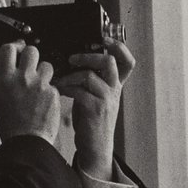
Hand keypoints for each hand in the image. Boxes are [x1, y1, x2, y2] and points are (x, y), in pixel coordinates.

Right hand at [0, 41, 59, 145]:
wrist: (27, 143)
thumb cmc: (10, 125)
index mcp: (6, 79)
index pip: (8, 49)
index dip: (14, 47)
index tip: (17, 51)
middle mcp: (23, 78)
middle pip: (32, 51)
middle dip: (32, 56)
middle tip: (30, 66)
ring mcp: (40, 85)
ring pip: (47, 65)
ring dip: (44, 72)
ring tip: (40, 84)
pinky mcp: (53, 93)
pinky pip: (53, 84)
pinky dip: (50, 90)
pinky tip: (44, 101)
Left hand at [57, 39, 134, 179]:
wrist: (95, 147)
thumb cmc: (92, 121)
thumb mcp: (97, 96)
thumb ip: (93, 80)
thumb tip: (76, 61)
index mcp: (116, 85)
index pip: (127, 62)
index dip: (119, 47)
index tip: (105, 39)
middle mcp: (114, 90)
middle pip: (109, 62)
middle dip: (88, 56)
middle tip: (73, 58)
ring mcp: (106, 100)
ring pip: (89, 75)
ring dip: (70, 75)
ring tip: (60, 79)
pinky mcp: (95, 109)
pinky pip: (78, 91)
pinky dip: (66, 88)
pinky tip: (59, 90)